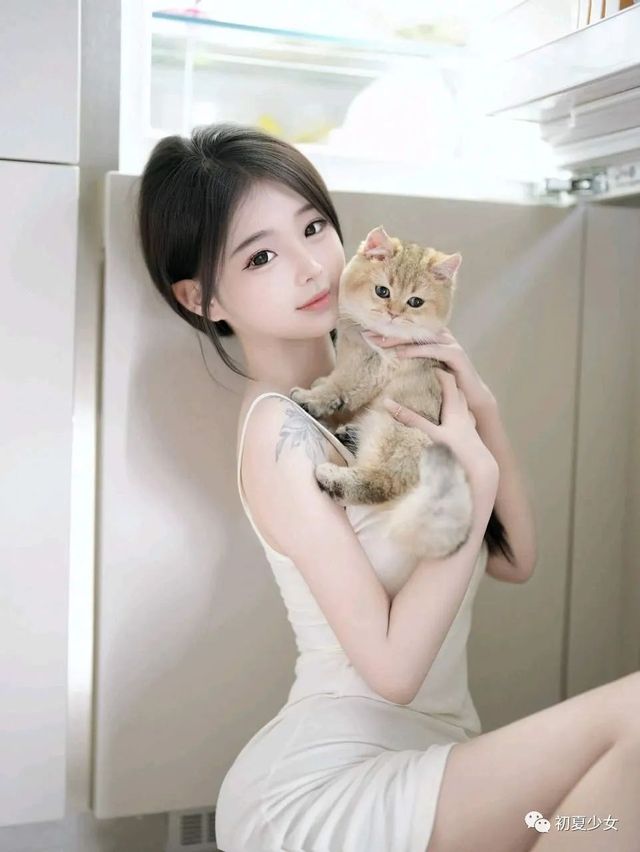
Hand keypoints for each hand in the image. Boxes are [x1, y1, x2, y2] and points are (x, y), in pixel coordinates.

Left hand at [362, 326, 496, 417]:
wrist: (470, 397)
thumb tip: (384, 358)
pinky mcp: (456, 354)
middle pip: (411, 329)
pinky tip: (400, 354)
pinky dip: (415, 351)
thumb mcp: (423, 368)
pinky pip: (433, 349)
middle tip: (368, 334)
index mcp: (432, 336)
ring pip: (420, 337)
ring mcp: (450, 343)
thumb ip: (410, 359)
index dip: (387, 329)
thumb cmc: (444, 383)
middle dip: (388, 331)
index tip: (366, 332)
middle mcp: (441, 335)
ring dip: (398, 339)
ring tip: (380, 343)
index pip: (407, 328)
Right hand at [382, 368, 498, 494]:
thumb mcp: (430, 434)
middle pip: (456, 390)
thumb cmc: (456, 453)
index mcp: (456, 409)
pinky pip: (462, 420)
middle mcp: (464, 414)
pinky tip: (447, 422)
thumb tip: (388, 403)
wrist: (481, 474)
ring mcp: (468, 427)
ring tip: (435, 397)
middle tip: (427, 377)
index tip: (423, 366)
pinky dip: (454, 415)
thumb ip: (410, 419)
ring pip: (461, 405)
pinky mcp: (469, 439)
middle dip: (443, 381)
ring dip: (450, 398)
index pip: (448, 380)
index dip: (436, 370)